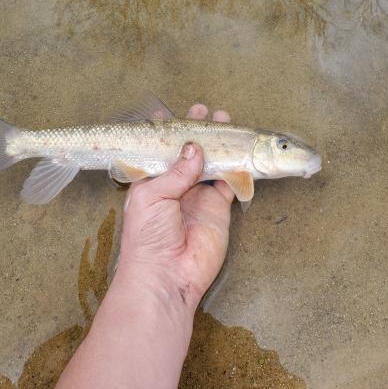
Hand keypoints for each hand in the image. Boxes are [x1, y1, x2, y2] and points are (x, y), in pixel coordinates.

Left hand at [117, 105, 234, 309]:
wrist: (165, 275)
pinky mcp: (218, 207)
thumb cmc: (147, 236)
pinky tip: (240, 150)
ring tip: (225, 121)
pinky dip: (237, 167)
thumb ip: (176, 171)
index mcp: (152, 180)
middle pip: (190, 153)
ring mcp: (198, 195)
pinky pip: (230, 182)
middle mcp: (176, 185)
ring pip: (212, 162)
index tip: (176, 114)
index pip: (162, 150)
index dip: (170, 132)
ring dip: (219, 144)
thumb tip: (193, 149)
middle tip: (207, 112)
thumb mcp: (152, 196)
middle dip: (198, 133)